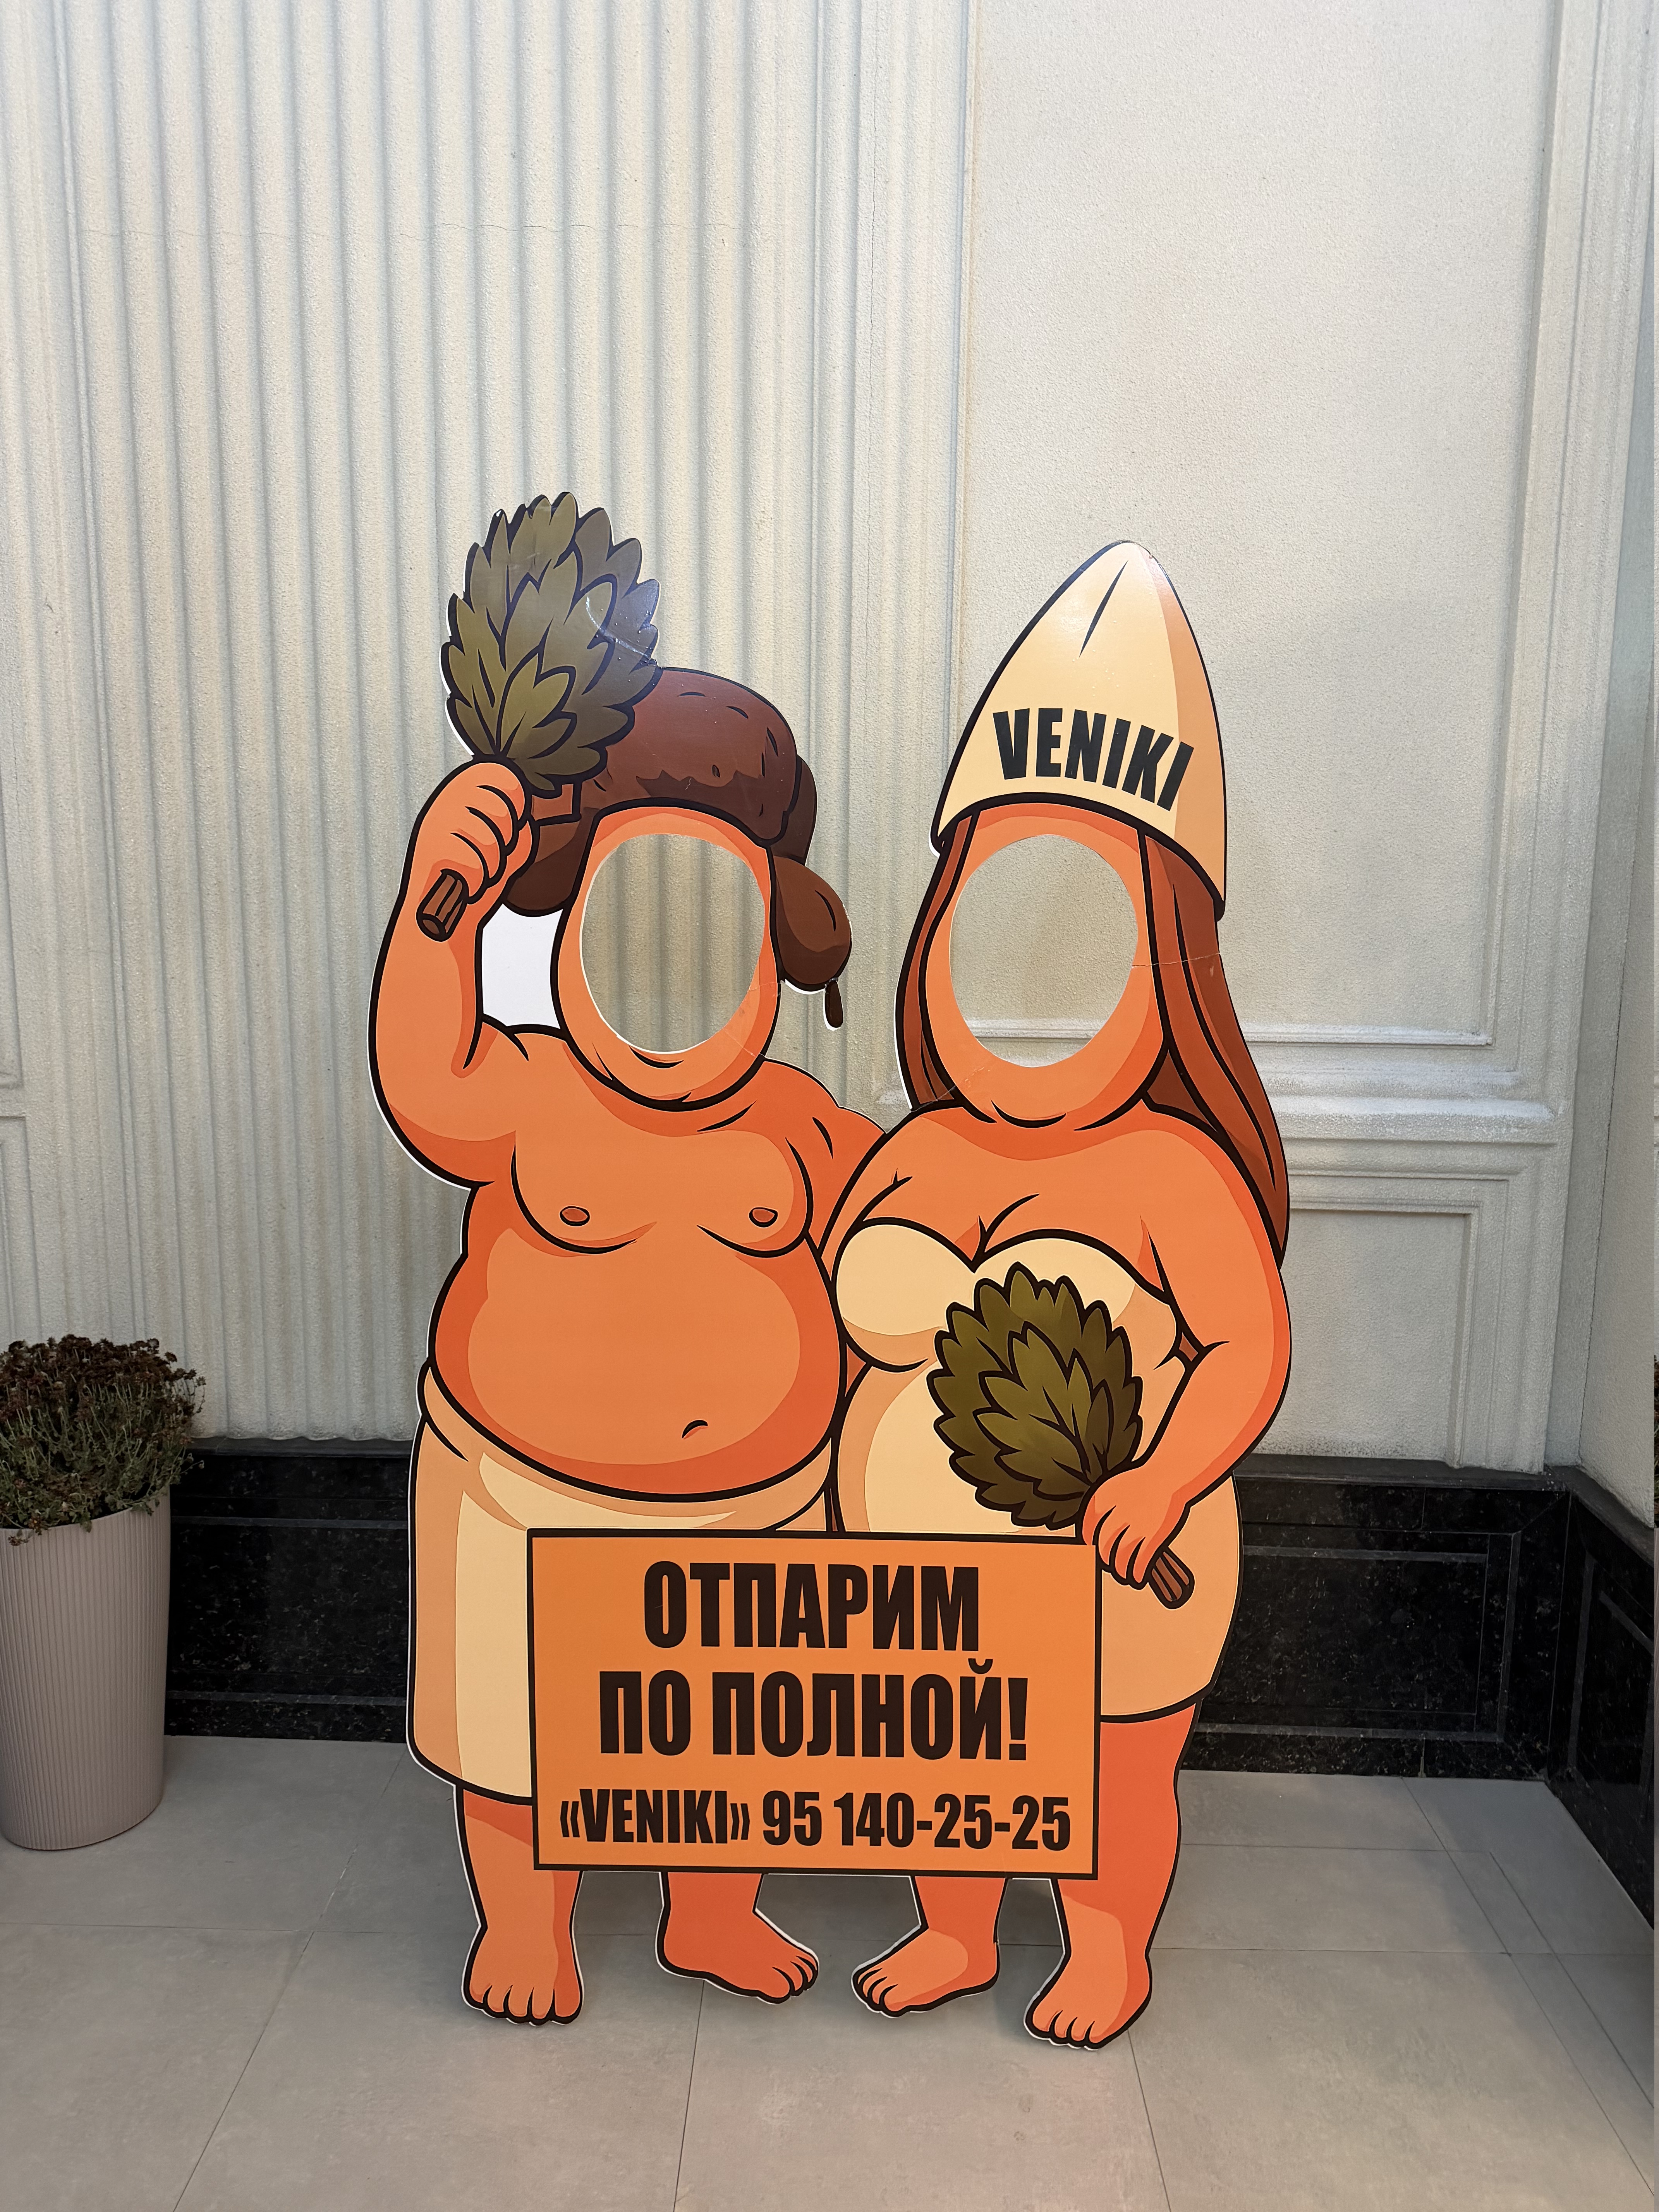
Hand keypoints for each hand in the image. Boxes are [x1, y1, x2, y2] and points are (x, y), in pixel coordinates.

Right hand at [409, 763, 533, 924]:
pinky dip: (478, 881)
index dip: (516, 802)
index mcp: (464, 791)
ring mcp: (437, 825)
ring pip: (489, 840)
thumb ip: (518, 822)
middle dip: (505, 841)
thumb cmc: (474, 873)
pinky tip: (468, 884)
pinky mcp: (432, 852)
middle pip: (500, 811)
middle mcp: (447, 801)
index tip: (513, 822)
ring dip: (493, 865)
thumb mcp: (503, 842)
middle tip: (491, 854)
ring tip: (479, 870)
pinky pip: (475, 864)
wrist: (441, 913)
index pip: (501, 775)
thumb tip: (530, 813)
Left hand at [1083, 1463, 1185, 1587]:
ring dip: (1121, 1570)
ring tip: (1123, 1574)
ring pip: (1121, 1557)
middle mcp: (1117, 1514)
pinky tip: (1136, 1577)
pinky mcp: (1154, 1535)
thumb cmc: (1143, 1480)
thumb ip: (1102, 1507)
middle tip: (1108, 1563)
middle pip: (1104, 1546)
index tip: (1090, 1548)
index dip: (1088, 1542)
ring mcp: (1136, 1525)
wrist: (1170, 1473)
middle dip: (1105, 1558)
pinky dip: (1137, 1572)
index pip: (1087, 1529)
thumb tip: (1093, 1532)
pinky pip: (1141, 1561)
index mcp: (1103, 1500)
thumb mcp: (1114, 1486)